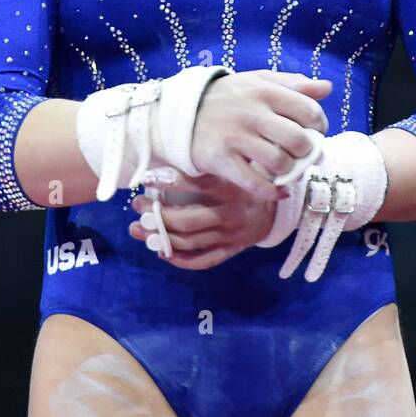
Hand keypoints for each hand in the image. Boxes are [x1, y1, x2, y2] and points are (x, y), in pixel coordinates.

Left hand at [128, 172, 278, 270]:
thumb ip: (211, 164)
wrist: (277, 209)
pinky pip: (202, 260)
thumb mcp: (237, 167)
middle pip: (186, 220)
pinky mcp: (230, 250)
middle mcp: (230, 213)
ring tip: (138, 228)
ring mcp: (230, 235)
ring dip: (159, 237)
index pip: (194, 186)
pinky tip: (162, 250)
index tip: (146, 179)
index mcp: (231, 188)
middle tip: (139, 205)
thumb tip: (174, 155)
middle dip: (156, 215)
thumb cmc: (246, 183)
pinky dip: (179, 259)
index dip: (167, 183)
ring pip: (188, 242)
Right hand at [189, 70, 331, 200]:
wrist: (184, 112)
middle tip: (304, 153)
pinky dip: (272, 192)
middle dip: (308, 151)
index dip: (320, 124)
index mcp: (265, 91)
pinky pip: (254, 183)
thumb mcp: (260, 81)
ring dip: (290, 170)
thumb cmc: (232, 96)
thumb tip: (327, 88)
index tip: (317, 131)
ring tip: (289, 167)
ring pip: (278, 163)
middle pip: (297, 140)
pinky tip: (279, 191)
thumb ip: (295, 84)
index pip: (308, 110)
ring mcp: (235, 138)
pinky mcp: (221, 160)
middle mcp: (251, 114)